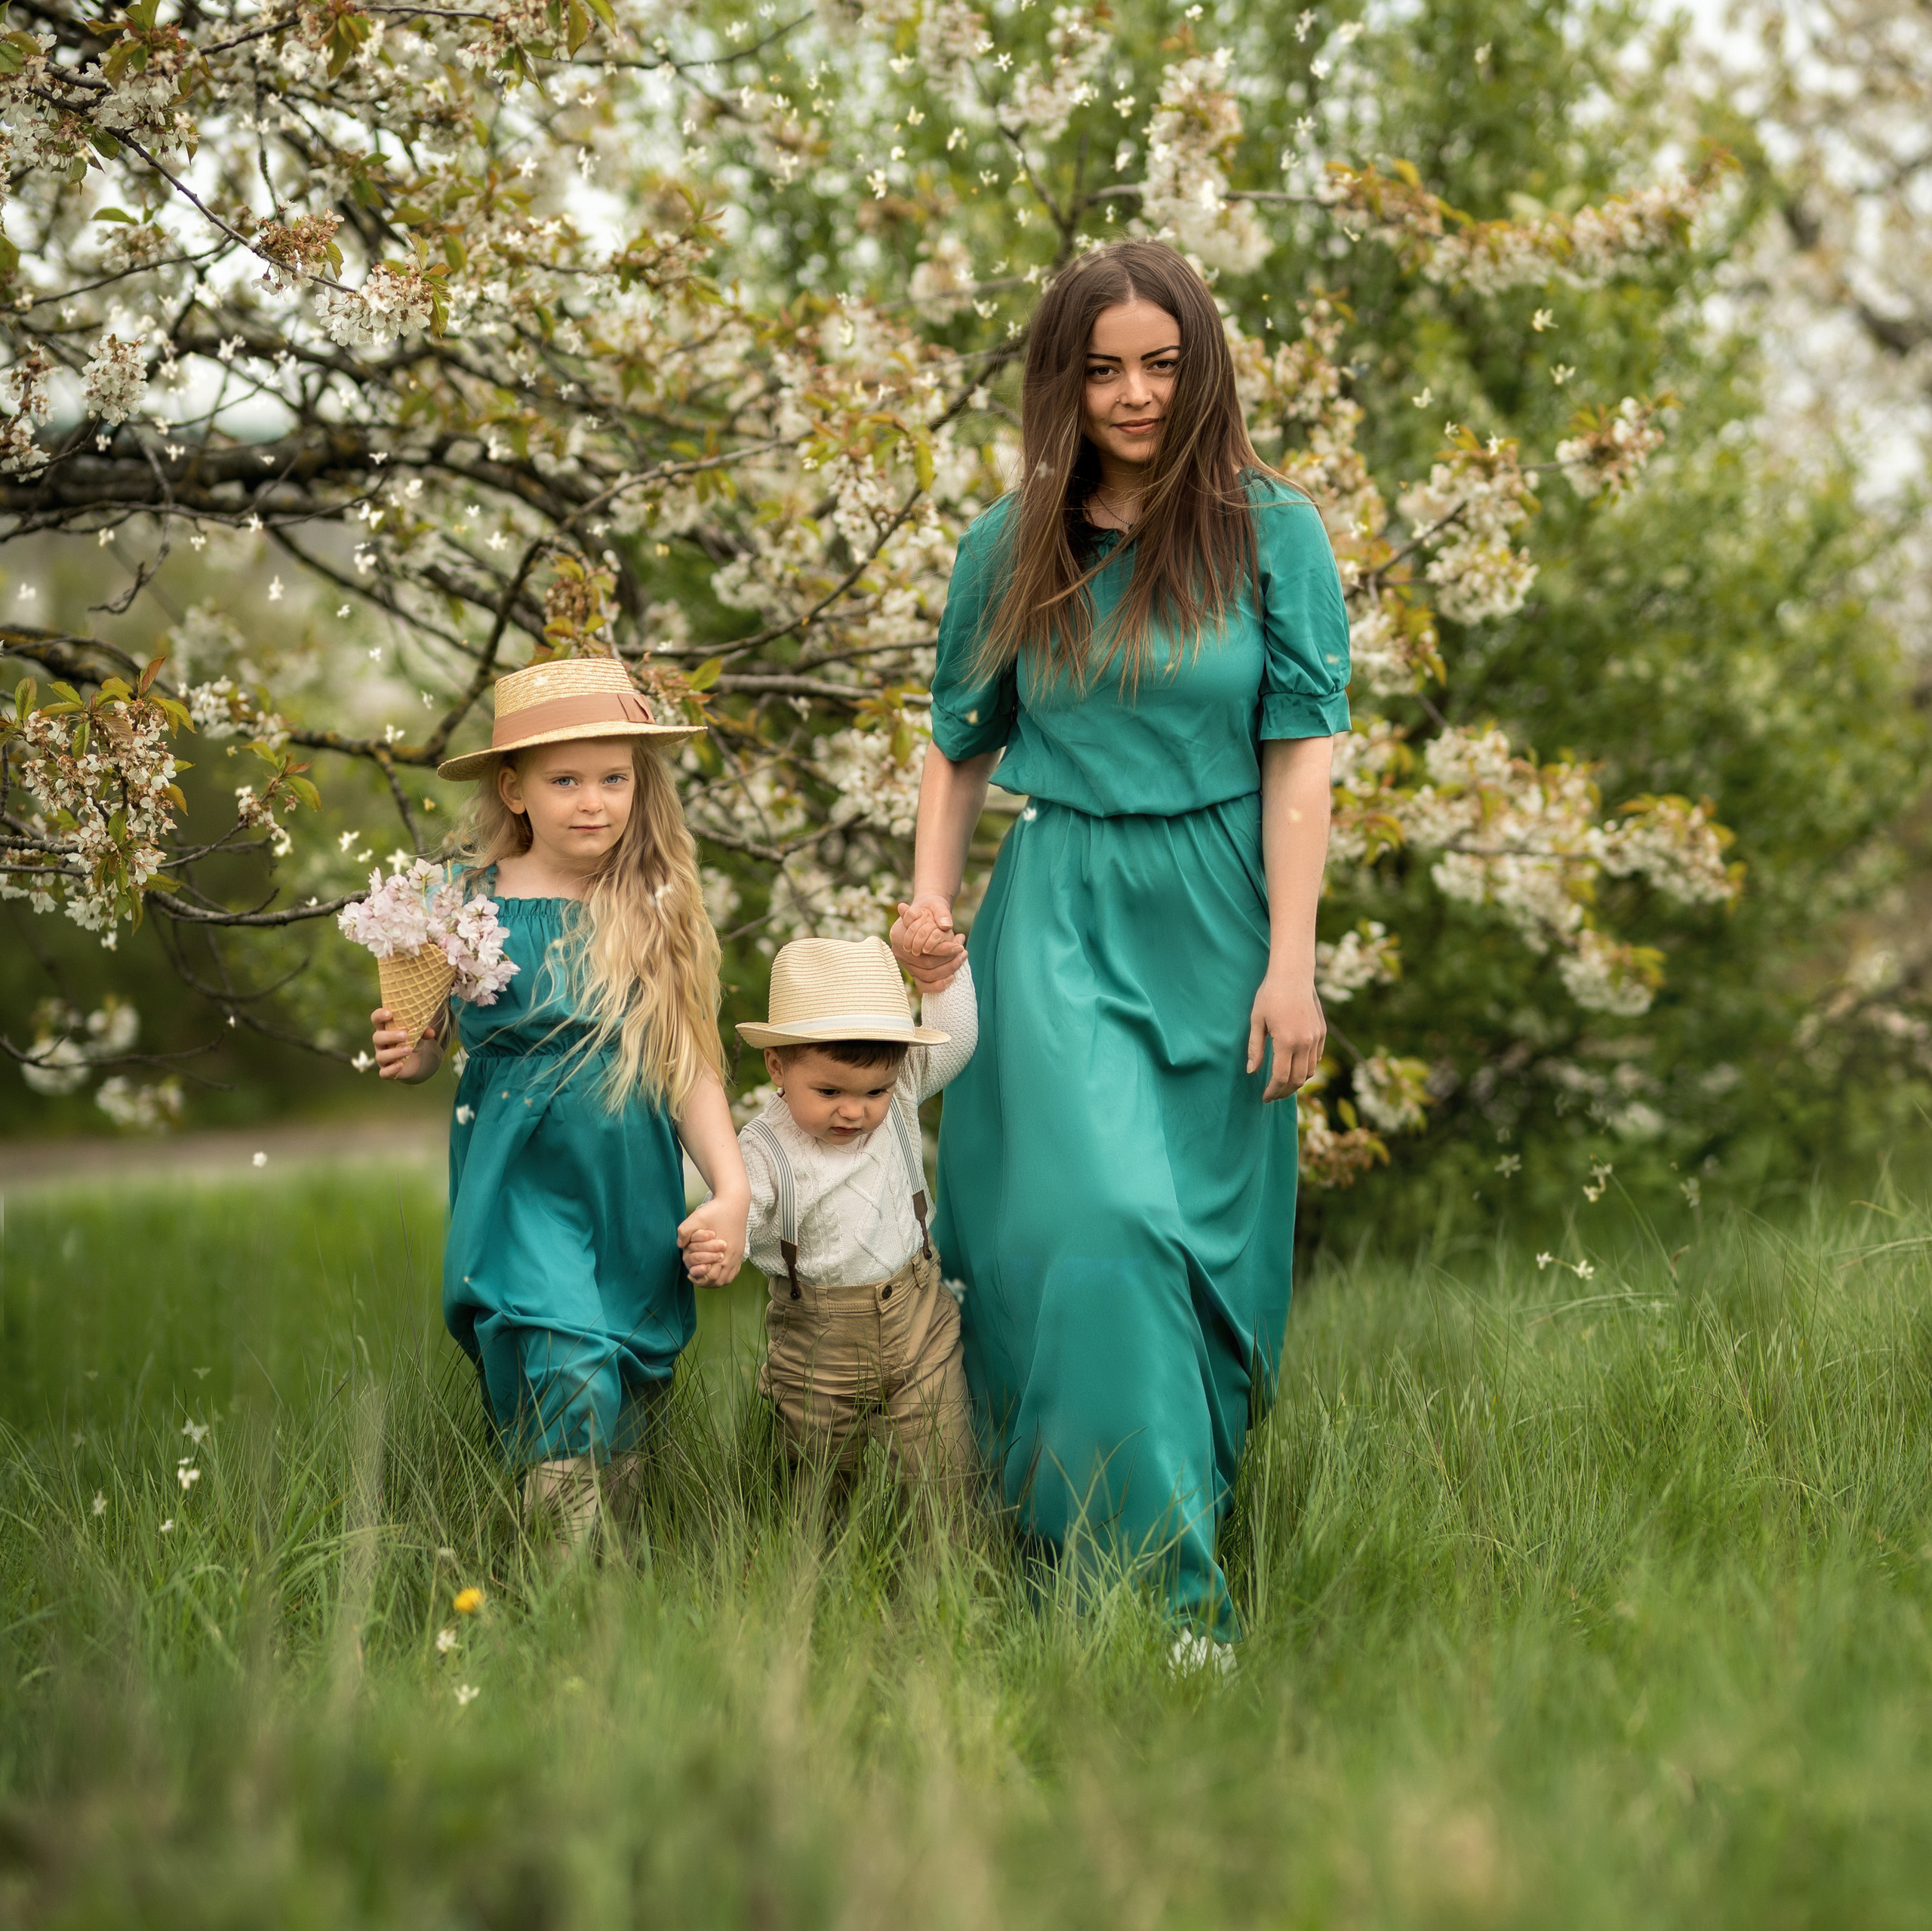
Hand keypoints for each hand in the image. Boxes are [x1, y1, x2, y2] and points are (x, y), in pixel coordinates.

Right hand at [371, 1006, 436, 1082]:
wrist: (415, 1060)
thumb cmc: (412, 1039)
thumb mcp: (418, 1032)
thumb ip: (423, 1029)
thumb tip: (431, 1033)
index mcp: (385, 1028)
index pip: (376, 1019)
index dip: (380, 1015)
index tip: (390, 1013)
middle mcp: (381, 1043)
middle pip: (377, 1037)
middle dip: (390, 1036)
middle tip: (405, 1035)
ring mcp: (382, 1057)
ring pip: (381, 1056)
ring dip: (394, 1053)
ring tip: (409, 1049)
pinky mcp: (387, 1070)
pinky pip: (384, 1072)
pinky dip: (391, 1069)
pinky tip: (400, 1065)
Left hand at [678, 1193, 746, 1287]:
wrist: (734, 1203)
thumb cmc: (715, 1211)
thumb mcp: (696, 1217)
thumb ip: (684, 1231)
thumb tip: (680, 1245)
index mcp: (722, 1251)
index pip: (710, 1277)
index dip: (698, 1279)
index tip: (690, 1274)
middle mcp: (732, 1257)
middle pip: (719, 1282)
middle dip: (705, 1282)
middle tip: (694, 1276)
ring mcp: (738, 1255)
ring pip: (727, 1279)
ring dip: (715, 1281)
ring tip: (704, 1276)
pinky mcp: (740, 1252)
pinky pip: (734, 1272)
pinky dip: (724, 1276)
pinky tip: (715, 1271)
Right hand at [890, 894, 965, 992]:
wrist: (923, 916)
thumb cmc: (929, 910)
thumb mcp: (935, 906)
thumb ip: (940, 913)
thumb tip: (946, 924)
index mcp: (900, 934)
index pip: (924, 948)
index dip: (943, 949)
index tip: (960, 946)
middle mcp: (900, 952)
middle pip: (927, 964)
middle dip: (949, 960)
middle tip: (964, 952)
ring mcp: (906, 964)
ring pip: (927, 976)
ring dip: (948, 970)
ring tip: (962, 958)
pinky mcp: (913, 973)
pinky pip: (923, 985)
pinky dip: (938, 985)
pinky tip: (952, 978)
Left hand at [1246, 971, 1325, 1102]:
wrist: (1293, 974)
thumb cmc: (1269, 995)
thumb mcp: (1256, 1021)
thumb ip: (1255, 1048)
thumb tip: (1251, 1071)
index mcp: (1286, 1041)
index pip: (1281, 1077)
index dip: (1272, 1091)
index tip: (1264, 1097)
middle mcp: (1305, 1043)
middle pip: (1297, 1079)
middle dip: (1284, 1092)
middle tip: (1272, 1096)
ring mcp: (1316, 1038)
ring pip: (1310, 1071)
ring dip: (1297, 1082)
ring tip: (1283, 1085)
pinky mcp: (1322, 1032)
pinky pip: (1317, 1059)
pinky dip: (1307, 1068)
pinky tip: (1295, 1069)